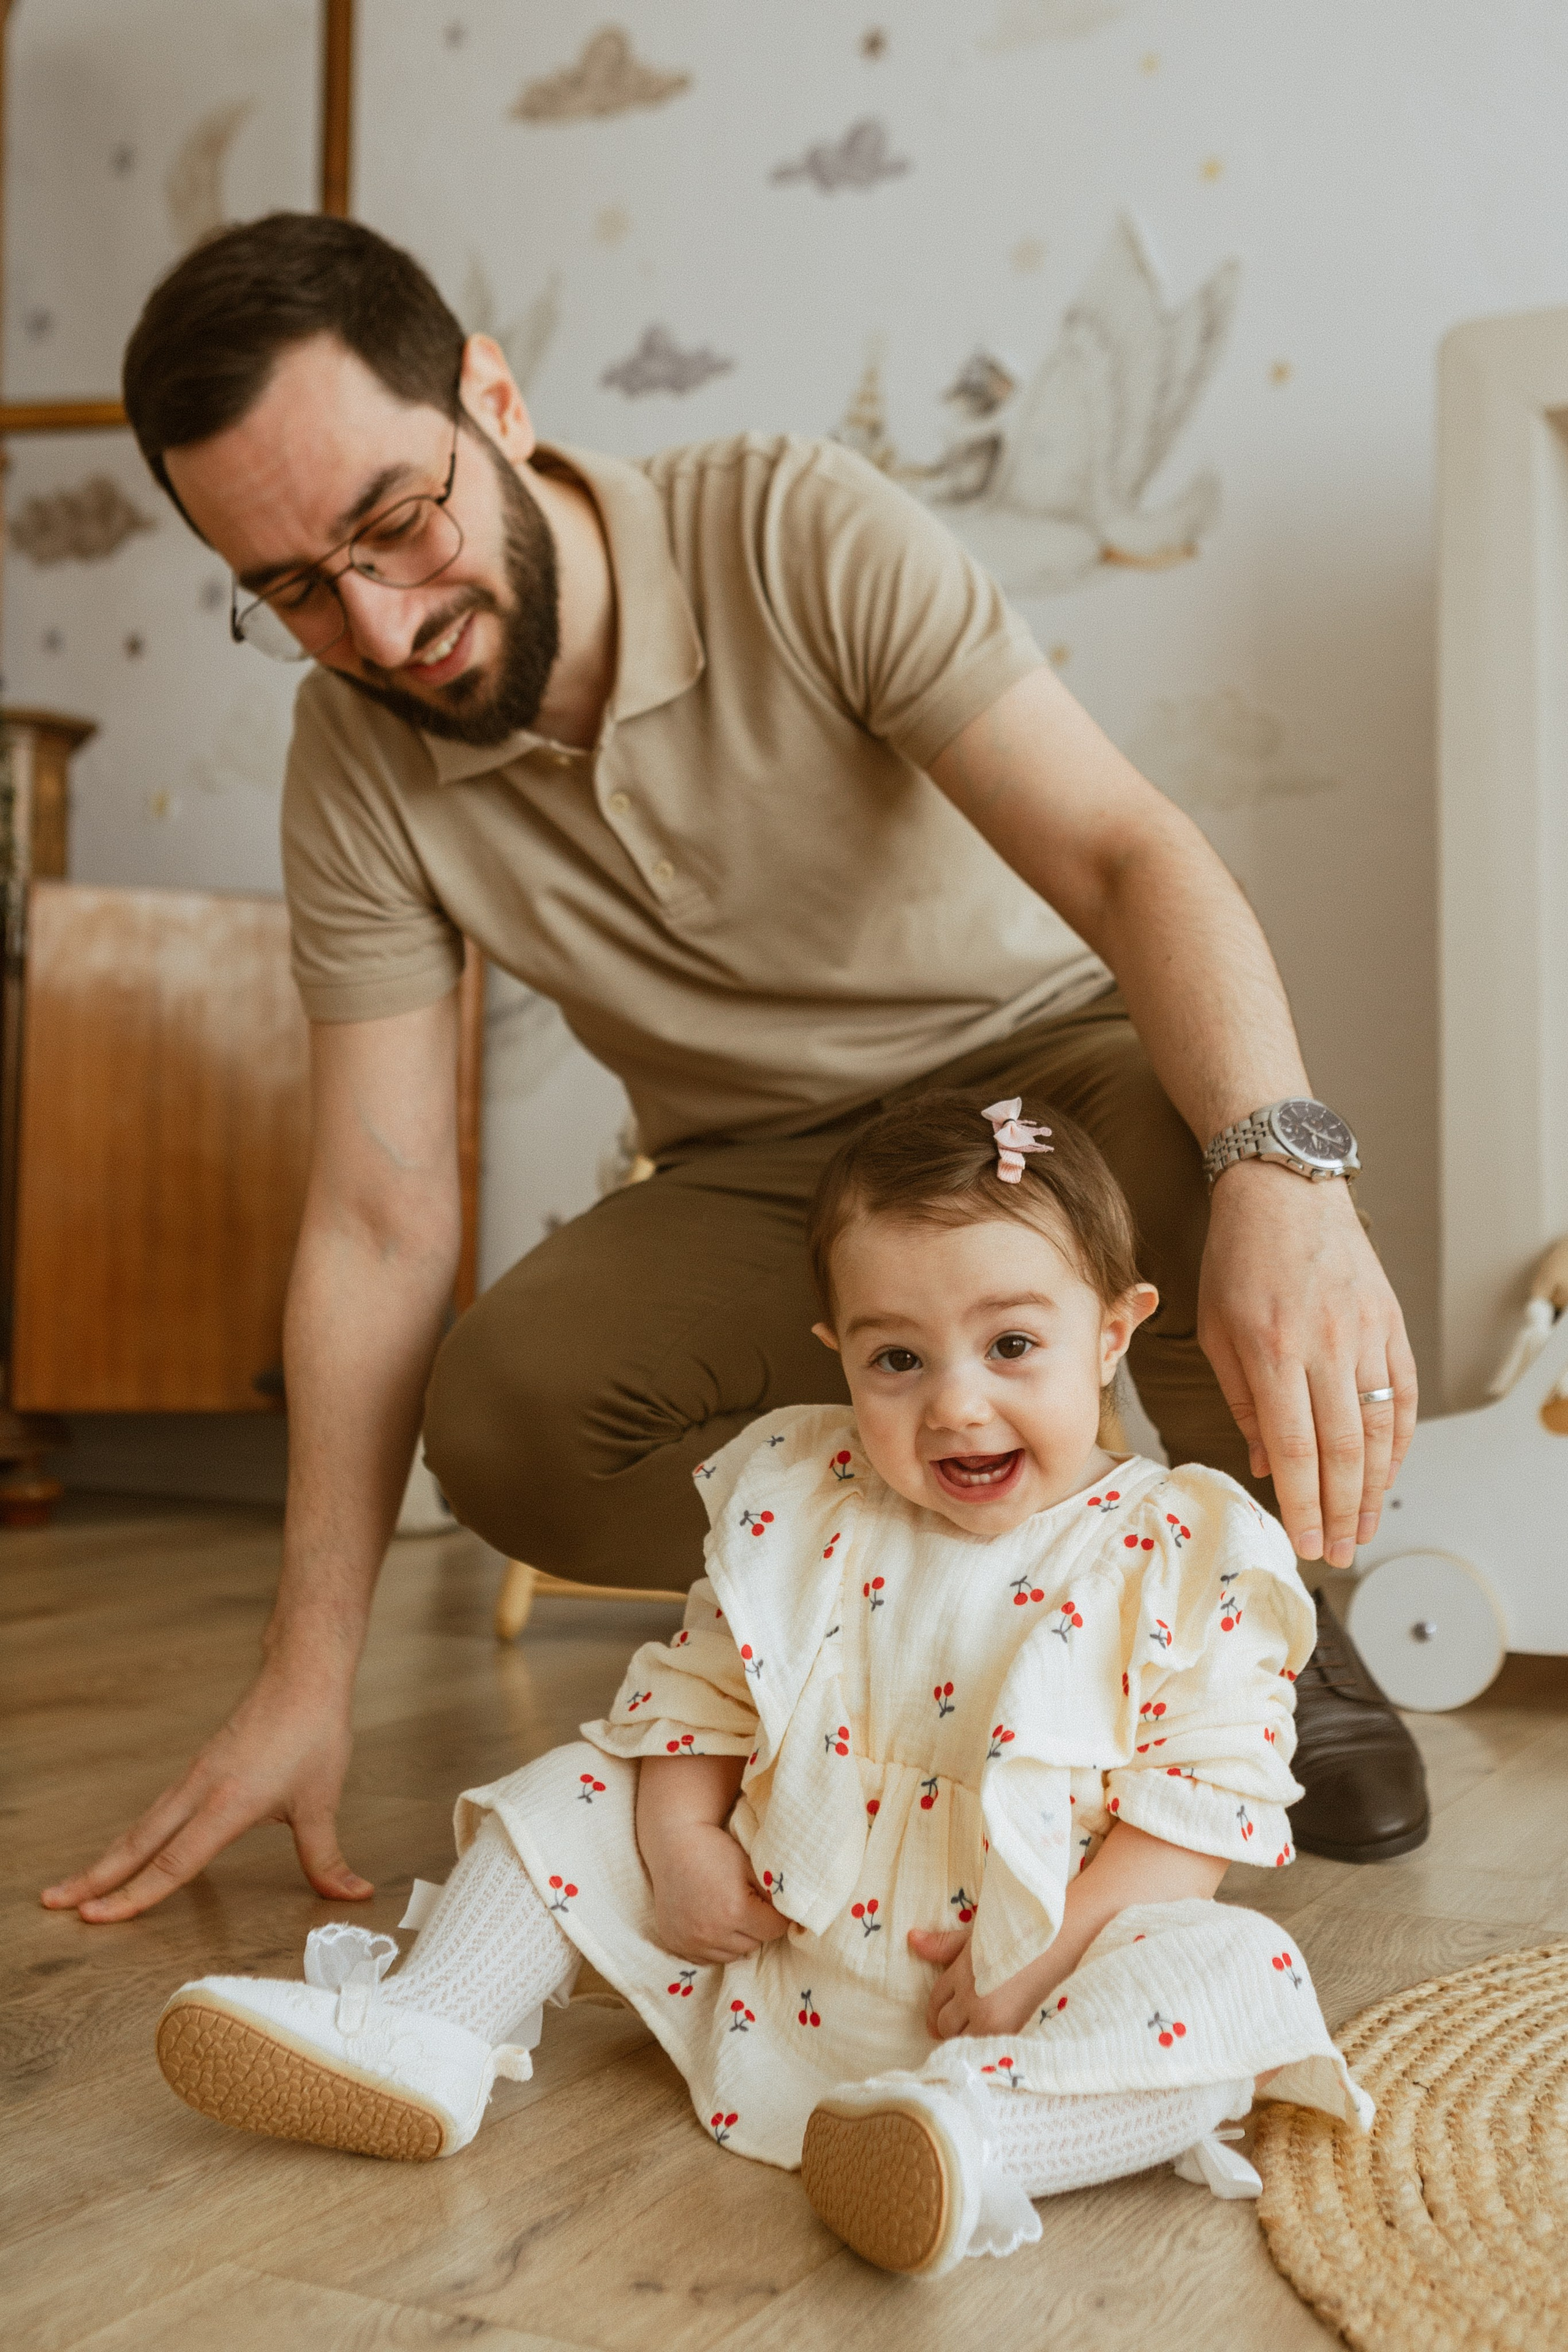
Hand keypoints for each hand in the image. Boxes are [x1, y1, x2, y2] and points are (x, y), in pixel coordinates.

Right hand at [40, 1659, 369, 1921]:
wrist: (303, 1675)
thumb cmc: (313, 1733)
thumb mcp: (323, 1802)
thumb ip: (328, 1857)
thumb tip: (354, 1894)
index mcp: (227, 1804)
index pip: (173, 1863)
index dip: (135, 1895)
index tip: (95, 1917)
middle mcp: (200, 1790)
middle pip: (137, 1843)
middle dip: (95, 1877)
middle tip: (54, 1903)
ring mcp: (195, 1777)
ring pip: (142, 1825)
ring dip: (108, 1857)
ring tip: (76, 1885)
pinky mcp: (199, 1768)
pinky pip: (157, 1810)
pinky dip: (134, 1836)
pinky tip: (127, 1851)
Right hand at [642, 1822, 788, 1964]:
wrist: (674, 1844)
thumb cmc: (715, 1850)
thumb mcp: (750, 1866)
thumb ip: (773, 1895)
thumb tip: (794, 1919)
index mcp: (735, 1911)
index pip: (773, 1930)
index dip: (776, 1917)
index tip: (770, 1905)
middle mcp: (712, 1932)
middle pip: (753, 1945)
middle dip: (756, 1928)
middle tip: (747, 1905)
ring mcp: (691, 1941)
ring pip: (731, 1955)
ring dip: (735, 1939)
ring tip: (728, 1913)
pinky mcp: (676, 1944)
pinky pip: (706, 1958)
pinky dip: (713, 1945)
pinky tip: (710, 1922)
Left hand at [909, 1926, 1047, 2040]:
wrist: (1058, 1943)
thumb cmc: (1015, 1935)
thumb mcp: (976, 1936)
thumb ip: (943, 1944)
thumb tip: (911, 1939)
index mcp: (962, 1974)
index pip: (935, 2000)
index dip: (936, 2008)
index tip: (941, 2012)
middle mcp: (974, 2000)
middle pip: (945, 2025)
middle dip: (947, 2024)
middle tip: (958, 2022)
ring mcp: (993, 2019)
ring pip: (964, 2041)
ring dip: (966, 2036)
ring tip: (977, 2028)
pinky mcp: (1013, 2032)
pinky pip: (987, 2049)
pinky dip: (986, 2045)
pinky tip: (992, 2038)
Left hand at [1198, 1162, 1417, 1567]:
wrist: (1284, 1191)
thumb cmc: (1237, 1259)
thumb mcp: (1216, 1330)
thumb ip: (1242, 1401)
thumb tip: (1268, 1464)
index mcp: (1273, 1351)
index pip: (1297, 1449)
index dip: (1304, 1504)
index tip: (1306, 1542)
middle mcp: (1326, 1346)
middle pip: (1343, 1450)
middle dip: (1342, 1511)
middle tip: (1339, 1551)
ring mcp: (1365, 1334)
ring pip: (1381, 1429)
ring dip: (1374, 1487)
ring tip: (1363, 1526)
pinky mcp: (1390, 1324)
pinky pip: (1403, 1395)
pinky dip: (1399, 1441)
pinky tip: (1388, 1473)